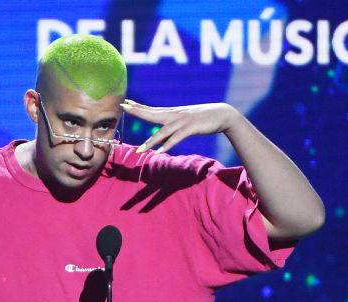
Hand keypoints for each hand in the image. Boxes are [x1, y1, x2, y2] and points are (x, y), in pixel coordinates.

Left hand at [120, 100, 239, 153]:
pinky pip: (176, 139)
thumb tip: (164, 130)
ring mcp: (182, 122)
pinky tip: (159, 152)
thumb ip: (174, 123)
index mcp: (173, 113)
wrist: (223, 114)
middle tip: (123, 107)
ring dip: (150, 142)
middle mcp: (175, 115)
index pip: (152, 109)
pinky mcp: (190, 129)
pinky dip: (167, 145)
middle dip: (138, 112)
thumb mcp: (186, 119)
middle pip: (153, 114)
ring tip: (139, 150)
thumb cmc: (205, 117)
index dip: (139, 106)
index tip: (126, 102)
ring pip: (162, 132)